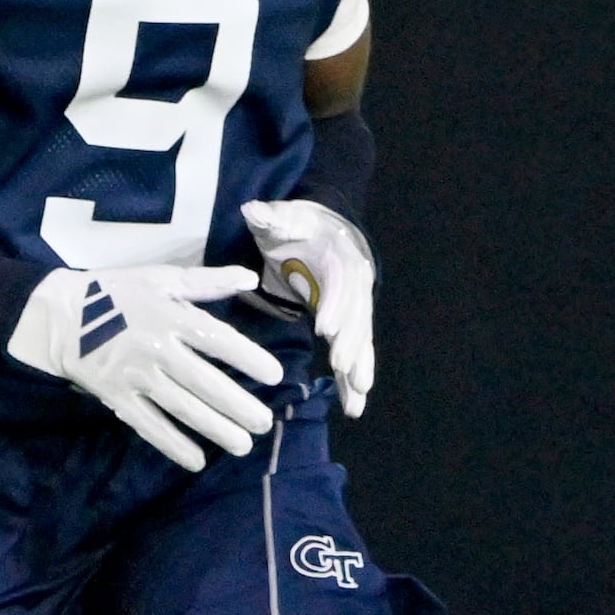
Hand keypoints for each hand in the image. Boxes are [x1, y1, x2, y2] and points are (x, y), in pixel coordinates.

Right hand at [6, 263, 283, 471]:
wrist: (59, 315)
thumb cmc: (116, 293)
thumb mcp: (159, 278)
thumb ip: (205, 281)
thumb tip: (250, 278)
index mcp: (169, 315)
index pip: (217, 339)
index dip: (248, 358)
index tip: (275, 376)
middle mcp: (155, 348)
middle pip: (204, 382)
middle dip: (237, 405)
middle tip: (264, 423)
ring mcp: (135, 376)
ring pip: (181, 407)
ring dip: (214, 429)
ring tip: (242, 445)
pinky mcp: (117, 396)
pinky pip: (147, 424)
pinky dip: (172, 444)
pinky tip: (196, 460)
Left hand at [242, 198, 375, 416]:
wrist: (322, 229)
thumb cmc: (297, 225)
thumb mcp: (283, 217)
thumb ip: (271, 216)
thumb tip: (254, 210)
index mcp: (340, 256)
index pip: (340, 282)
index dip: (335, 304)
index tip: (325, 328)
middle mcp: (355, 284)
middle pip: (356, 315)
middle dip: (350, 342)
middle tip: (341, 367)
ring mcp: (354, 306)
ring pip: (361, 339)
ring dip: (359, 367)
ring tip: (357, 397)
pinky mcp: (348, 323)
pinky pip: (356, 351)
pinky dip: (355, 376)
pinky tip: (354, 404)